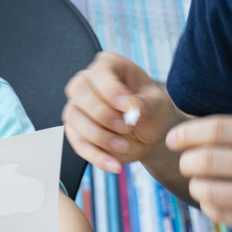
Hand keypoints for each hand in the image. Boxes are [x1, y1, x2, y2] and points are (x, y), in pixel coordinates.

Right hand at [63, 52, 177, 173]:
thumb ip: (146, 103)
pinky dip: (95, 156)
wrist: (151, 134)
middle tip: (126, 127)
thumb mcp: (158, 104)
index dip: (111, 90)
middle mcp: (89, 82)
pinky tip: (113, 164)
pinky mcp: (76, 130)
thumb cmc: (153, 110)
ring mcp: (78, 106)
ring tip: (123, 146)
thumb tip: (132, 107)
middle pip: (79, 91)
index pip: (100, 72)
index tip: (128, 107)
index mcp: (109, 67)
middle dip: (102, 113)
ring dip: (99, 136)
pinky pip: (77, 143)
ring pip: (74, 118)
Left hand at [167, 116, 231, 231]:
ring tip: (201, 183)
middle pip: (205, 160)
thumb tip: (202, 135)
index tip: (173, 139)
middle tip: (187, 163)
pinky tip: (216, 200)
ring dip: (196, 186)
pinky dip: (210, 206)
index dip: (187, 134)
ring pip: (208, 190)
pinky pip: (222, 214)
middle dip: (187, 162)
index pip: (216, 129)